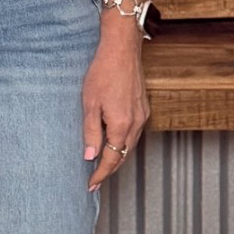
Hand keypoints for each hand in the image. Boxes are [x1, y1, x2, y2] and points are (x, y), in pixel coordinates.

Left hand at [82, 18, 149, 191]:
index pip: (111, 159)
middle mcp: (135, 123)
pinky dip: (123, 144)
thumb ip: (91, 132)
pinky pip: (134, 134)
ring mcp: (142, 116)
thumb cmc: (103, 72)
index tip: (91, 184)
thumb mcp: (90, 104)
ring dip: (117, 158)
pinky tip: (114, 144)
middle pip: (122, 156)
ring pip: (130, 146)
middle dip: (109, 170)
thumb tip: (90, 156)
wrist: (122, 49)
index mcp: (121, 124)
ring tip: (103, 167)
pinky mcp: (144, 109)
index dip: (100, 174)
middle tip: (95, 181)